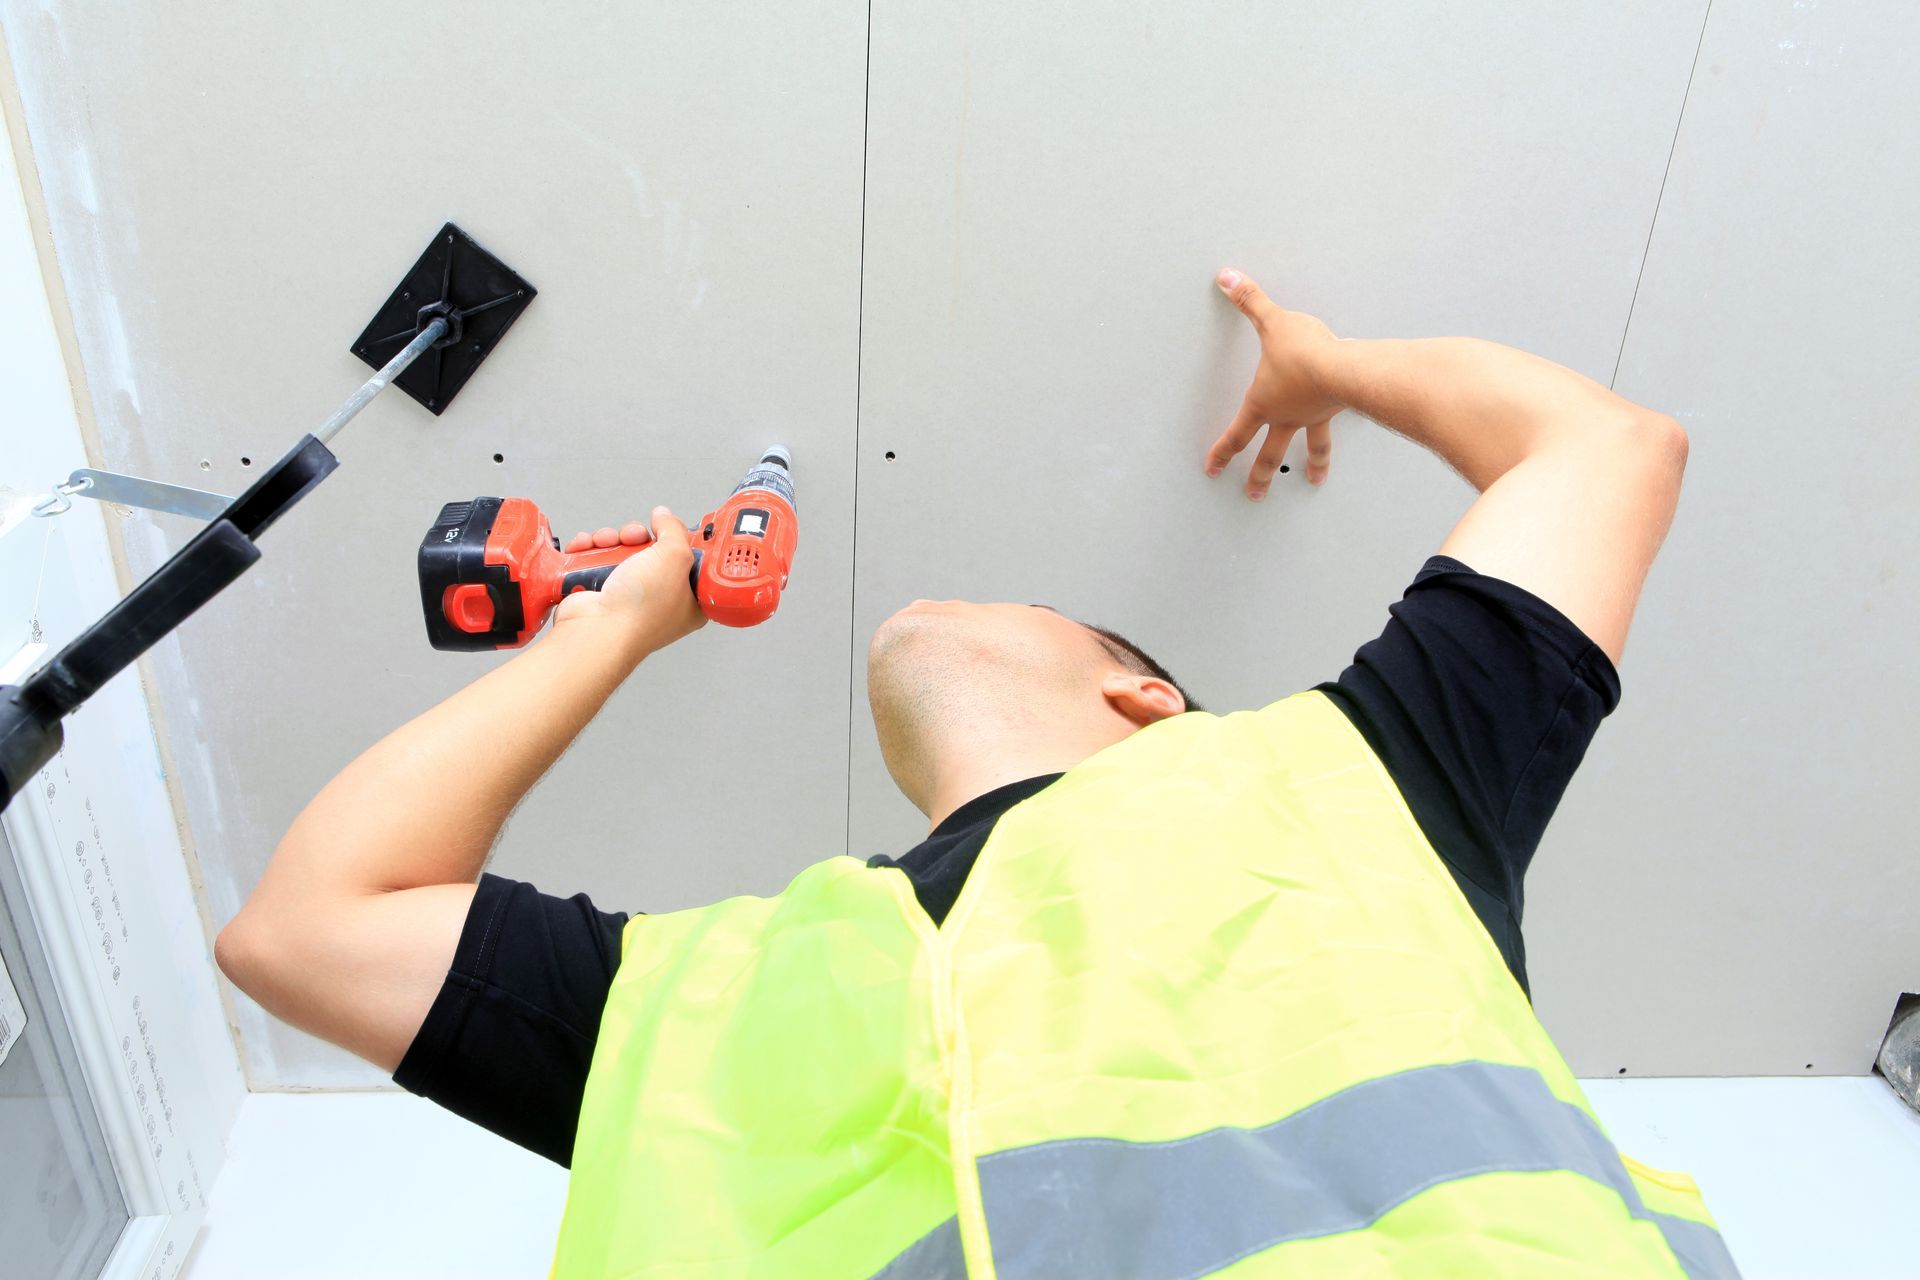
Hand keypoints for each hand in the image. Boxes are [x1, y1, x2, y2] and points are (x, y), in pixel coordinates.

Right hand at [552, 506, 706, 653]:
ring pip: (621, 552)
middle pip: (651, 550)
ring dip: (609, 541)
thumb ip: (674, 529)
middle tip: (633, 539)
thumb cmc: (640, 610)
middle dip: (636, 536)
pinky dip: (589, 552)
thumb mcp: (675, 556)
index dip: (678, 541)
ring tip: (604, 546)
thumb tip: (664, 516)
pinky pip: (597, 561)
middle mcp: (660, 600)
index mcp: (688, 600)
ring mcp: (628, 598)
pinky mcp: (601, 594)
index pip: (689, 561)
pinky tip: (586, 551)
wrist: (596, 630)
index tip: (669, 530)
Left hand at [1207, 267, 1344, 499]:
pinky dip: (1339, 436)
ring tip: (1312, 481)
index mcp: (1264, 403)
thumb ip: (1249, 300)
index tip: (1213, 469)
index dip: (1222, 453)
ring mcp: (1315, 417)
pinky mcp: (1340, 409)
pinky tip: (1346, 439)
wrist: (1345, 367)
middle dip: (1260, 477)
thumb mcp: (1271, 322)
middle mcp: (1288, 416)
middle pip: (1270, 456)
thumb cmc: (1305, 352)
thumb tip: (1227, 278)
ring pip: (1309, 449)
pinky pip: (1335, 427)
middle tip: (1254, 494)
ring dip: (1309, 467)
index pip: (1236, 435)